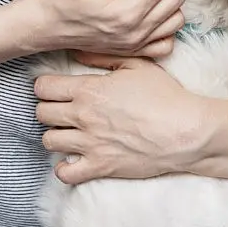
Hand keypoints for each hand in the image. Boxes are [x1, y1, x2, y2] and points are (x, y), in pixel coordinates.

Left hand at [34, 56, 207, 183]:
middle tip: (62, 110)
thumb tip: (75, 53)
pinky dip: (65, 168)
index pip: (42, 87)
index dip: (45, 87)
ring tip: (69, 133)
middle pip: (41, 113)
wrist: (186, 131)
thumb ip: (101, 57)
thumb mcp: (136, 65)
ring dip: (55, 136)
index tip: (54, 89)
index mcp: (89, 89)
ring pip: (48, 141)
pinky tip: (74, 160)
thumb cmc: (165, 96)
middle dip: (48, 109)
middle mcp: (83, 116)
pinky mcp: (100, 166)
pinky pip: (65, 173)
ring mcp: (89, 143)